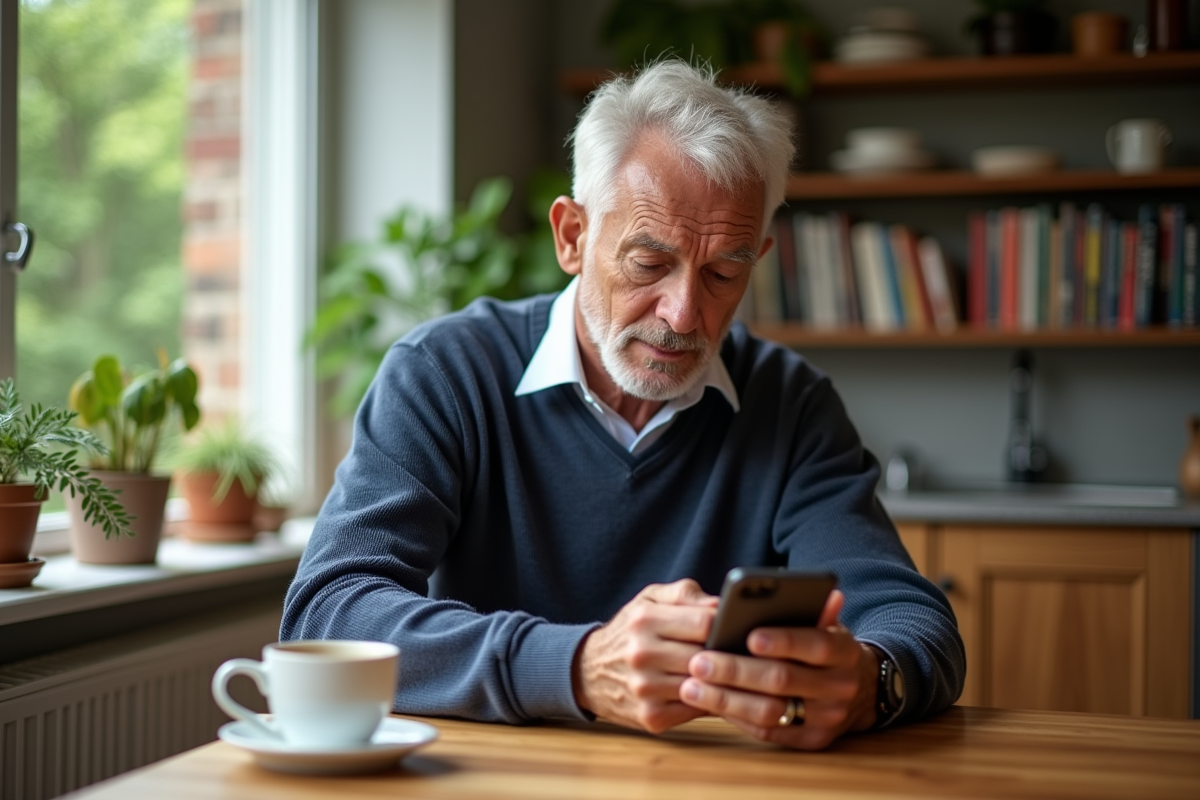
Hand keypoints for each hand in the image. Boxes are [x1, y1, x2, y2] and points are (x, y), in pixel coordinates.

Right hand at [572, 579, 718, 733]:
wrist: (587, 672)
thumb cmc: (630, 631)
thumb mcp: (649, 600)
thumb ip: (685, 594)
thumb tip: (719, 605)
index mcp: (644, 620)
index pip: (705, 623)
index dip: (726, 625)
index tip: (733, 627)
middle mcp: (642, 654)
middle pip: (707, 656)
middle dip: (726, 653)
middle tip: (737, 651)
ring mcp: (645, 689)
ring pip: (705, 685)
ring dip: (720, 680)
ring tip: (726, 671)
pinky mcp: (651, 717)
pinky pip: (697, 709)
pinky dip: (707, 700)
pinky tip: (706, 690)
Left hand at [678, 589, 878, 749]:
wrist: (861, 691)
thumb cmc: (826, 647)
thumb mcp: (826, 625)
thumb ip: (810, 609)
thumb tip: (800, 588)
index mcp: (845, 651)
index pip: (816, 644)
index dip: (783, 640)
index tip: (748, 636)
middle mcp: (841, 687)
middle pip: (783, 680)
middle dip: (736, 670)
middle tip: (698, 661)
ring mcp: (828, 718)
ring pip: (771, 711)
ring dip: (726, 699)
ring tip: (691, 686)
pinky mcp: (811, 741)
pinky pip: (767, 732)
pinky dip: (735, 716)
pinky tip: (709, 703)